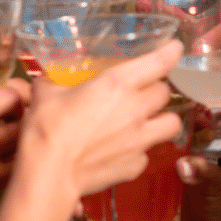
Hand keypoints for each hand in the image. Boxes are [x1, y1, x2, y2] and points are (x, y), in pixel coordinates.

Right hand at [0, 80, 26, 220]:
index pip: (13, 95)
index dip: (18, 93)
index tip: (14, 95)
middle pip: (31, 125)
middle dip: (29, 120)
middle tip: (22, 120)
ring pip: (29, 159)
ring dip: (25, 152)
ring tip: (16, 149)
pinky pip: (11, 187)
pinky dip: (10, 180)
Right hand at [26, 40, 183, 197]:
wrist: (50, 173)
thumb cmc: (47, 129)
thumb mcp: (46, 94)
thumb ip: (54, 82)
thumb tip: (50, 79)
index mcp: (117, 83)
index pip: (159, 61)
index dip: (170, 52)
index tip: (174, 48)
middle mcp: (135, 109)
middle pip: (165, 92)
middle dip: (156, 89)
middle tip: (141, 91)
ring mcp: (140, 139)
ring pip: (172, 123)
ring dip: (162, 118)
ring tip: (148, 120)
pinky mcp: (136, 165)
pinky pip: (148, 152)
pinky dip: (140, 149)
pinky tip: (124, 149)